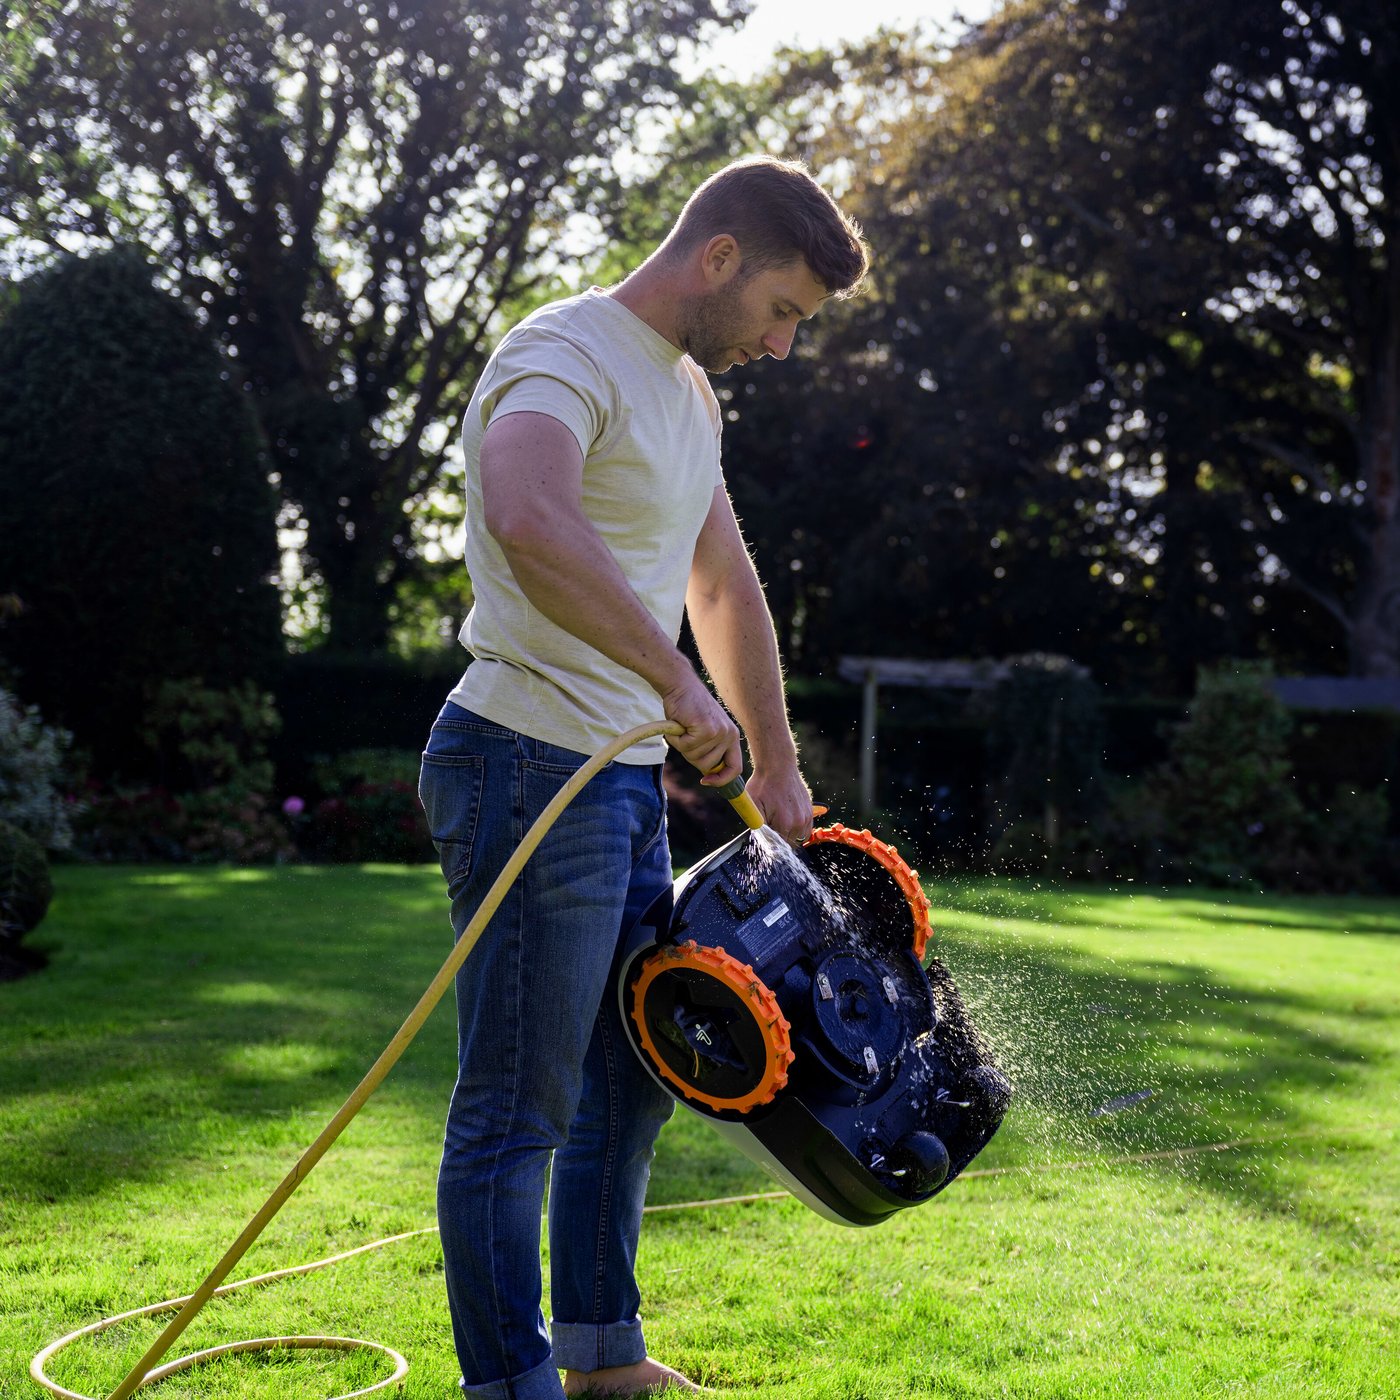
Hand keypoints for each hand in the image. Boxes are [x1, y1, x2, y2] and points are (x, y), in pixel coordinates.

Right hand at [659, 667, 741, 784]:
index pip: (735, 768)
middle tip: (685, 736)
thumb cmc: (687, 709)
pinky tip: (678, 723)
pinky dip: (676, 738)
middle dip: (691, 755)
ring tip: (683, 727)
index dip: (720, 779)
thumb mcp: (704, 731)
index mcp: (731, 736)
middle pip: (707, 766)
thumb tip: (708, 773)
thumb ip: (709, 749)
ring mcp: (718, 732)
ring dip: (682, 745)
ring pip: (694, 757)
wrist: (680, 684)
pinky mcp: (706, 728)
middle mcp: (729, 734)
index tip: (705, 781)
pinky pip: (685, 746)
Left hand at [746, 759, 815, 845]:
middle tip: (771, 824)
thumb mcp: (754, 805)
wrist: (777, 766)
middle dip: (779, 838)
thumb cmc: (763, 784)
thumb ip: (758, 826)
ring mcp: (806, 816)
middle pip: (789, 843)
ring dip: (790, 834)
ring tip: (779, 821)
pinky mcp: (810, 811)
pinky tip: (788, 819)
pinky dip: (798, 828)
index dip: (770, 842)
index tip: (766, 832)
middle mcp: (799, 822)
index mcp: (785, 823)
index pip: (778, 845)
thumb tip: (762, 840)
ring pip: (799, 837)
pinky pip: (806, 829)